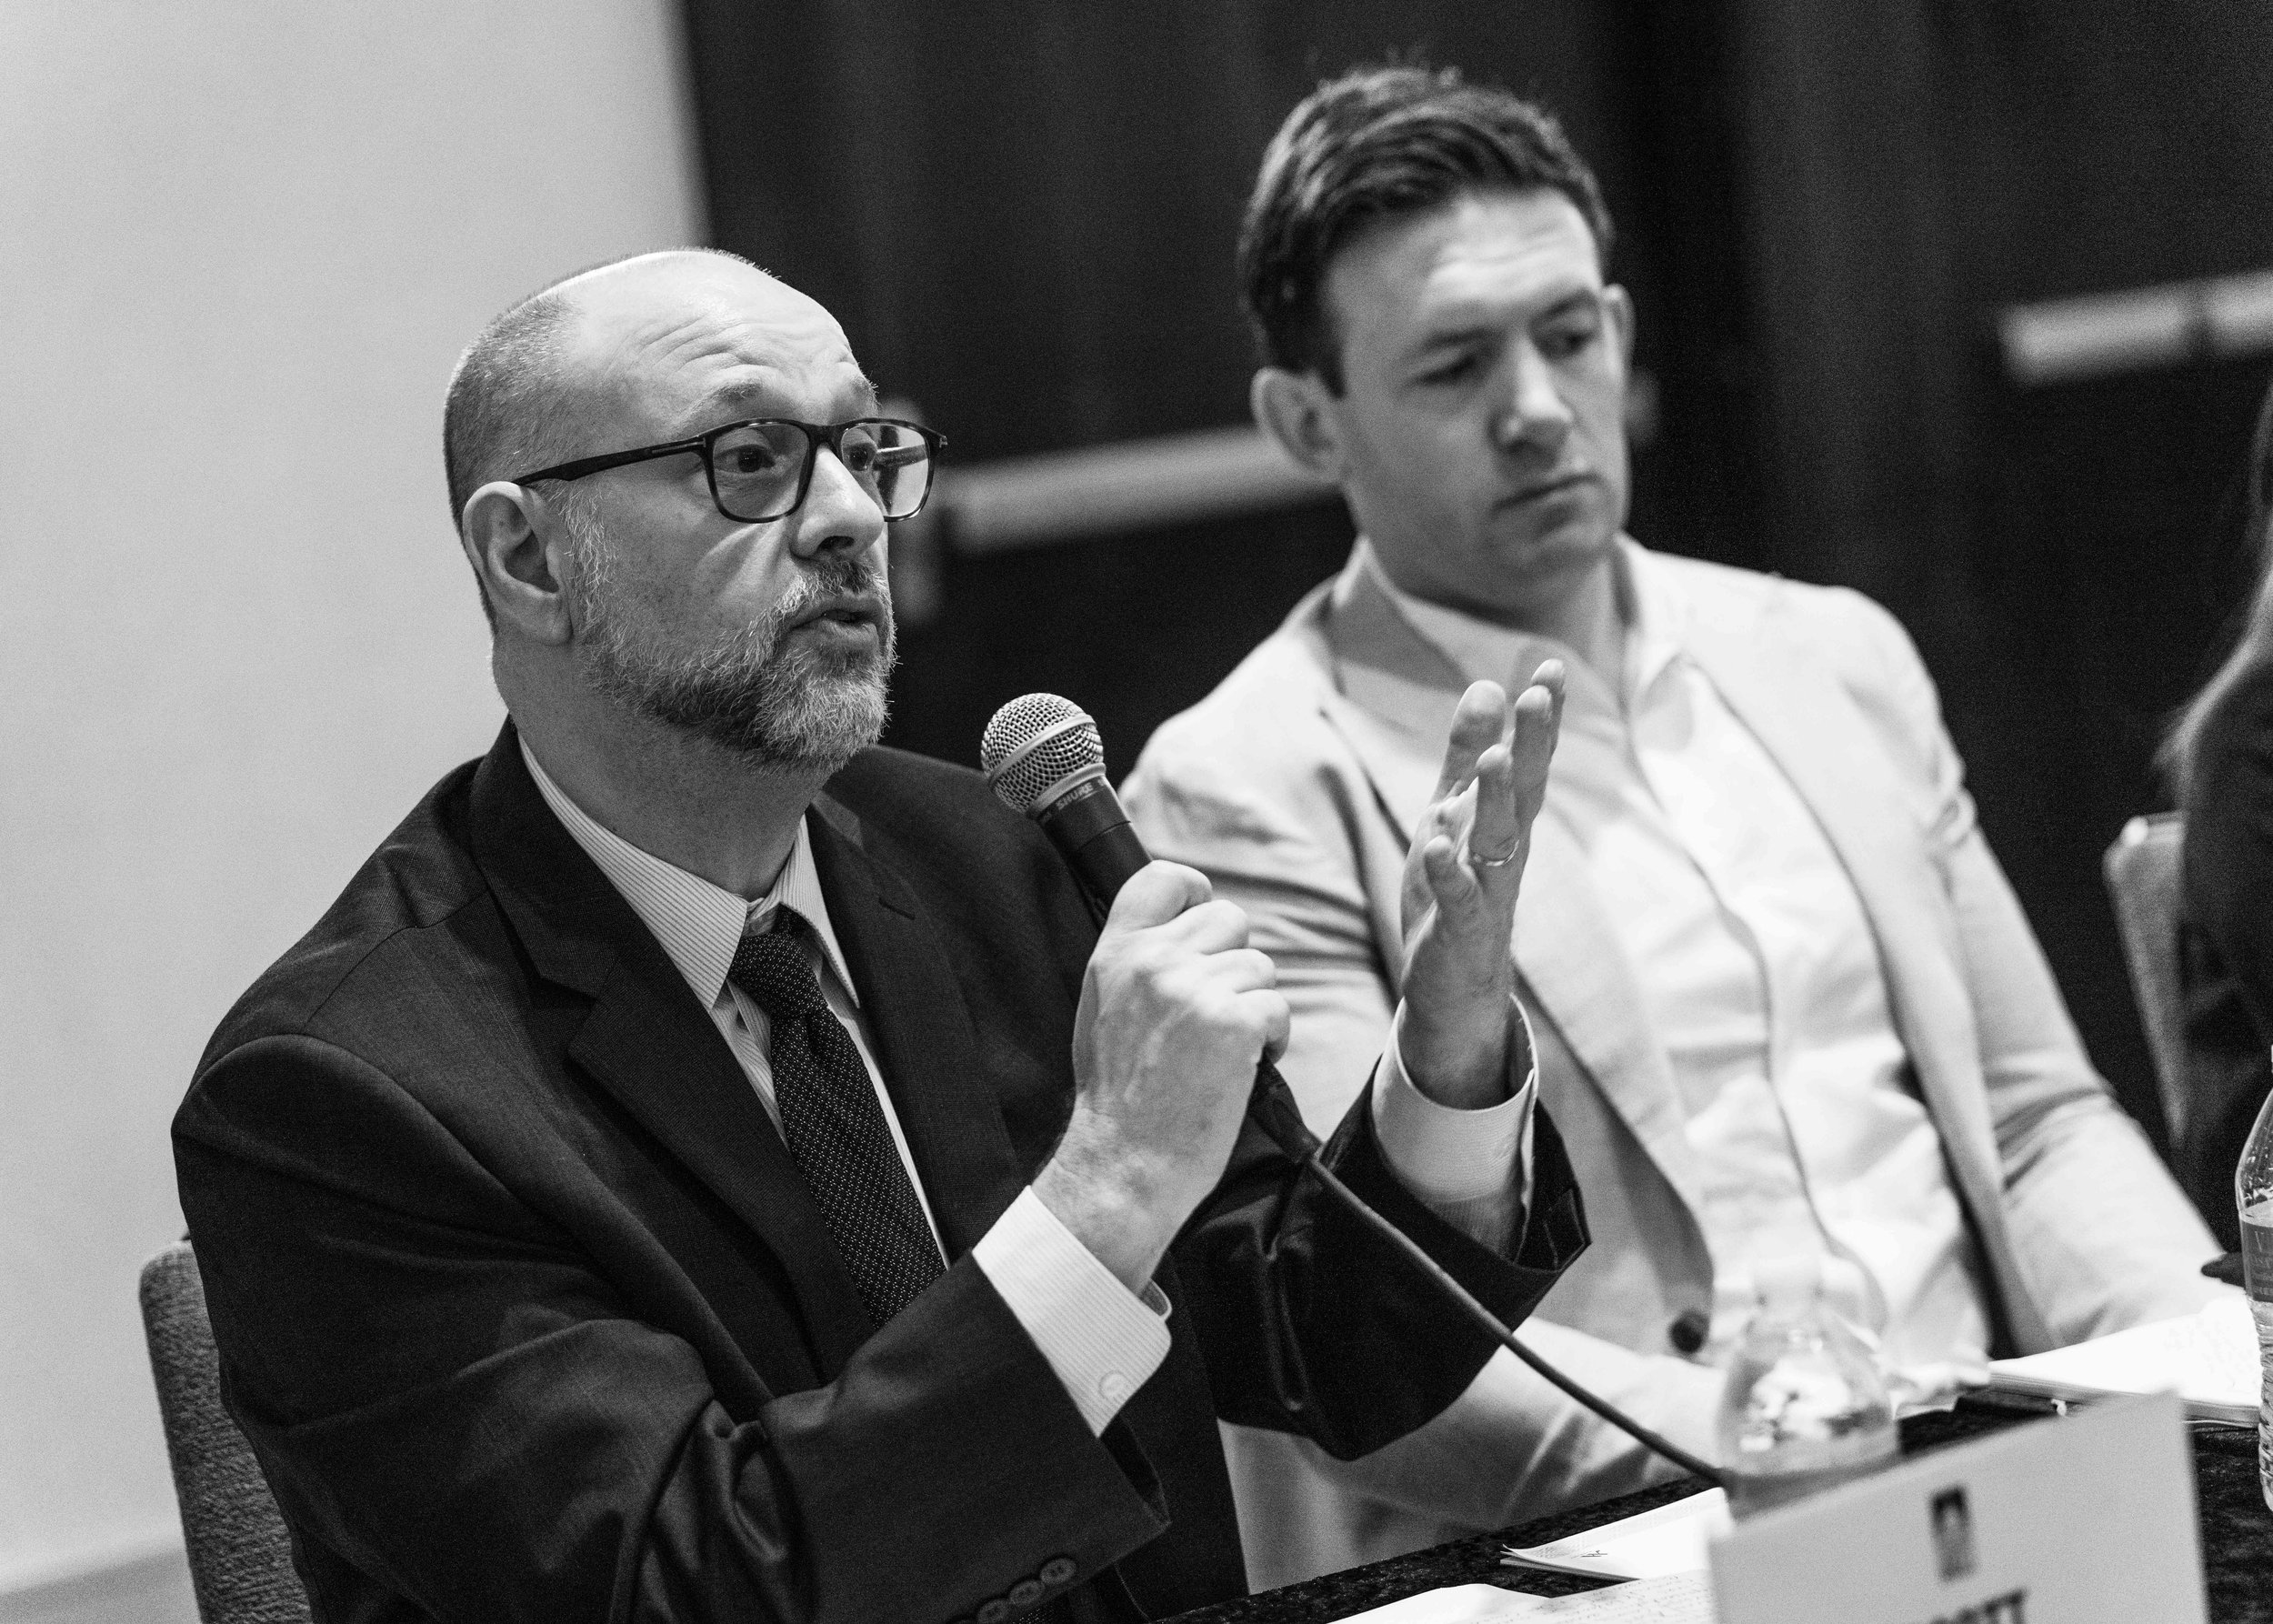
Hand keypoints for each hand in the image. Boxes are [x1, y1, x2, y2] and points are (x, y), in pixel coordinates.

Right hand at [1035, 862, 1290, 1291]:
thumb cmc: (1117, 1096)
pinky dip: (1272, 1039)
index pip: (1164, 878)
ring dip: (1254, 1006)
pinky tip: (1242, 1069)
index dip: (1195, 893)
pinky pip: (1277, 1007)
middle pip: (1229, 918)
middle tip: (1213, 1014)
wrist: (1125, 1163)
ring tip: (1222, 1051)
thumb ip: (1137, 961)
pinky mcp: (1234, 1022)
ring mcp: (1195, 989)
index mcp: (1117, 952)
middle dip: (1232, 963)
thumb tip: (1185, 931)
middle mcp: (1154, 960)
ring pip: (1259, 966)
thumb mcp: (1102, 1008)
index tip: (1204, 925)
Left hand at [1396, 663, 1564, 1107]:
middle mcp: (1505, 852)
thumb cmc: (1456, 894)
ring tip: (1497, 757)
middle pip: (1526, 792)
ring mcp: (1488, 892)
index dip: (1540, 716)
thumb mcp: (1453, 815)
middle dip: (1534, 743)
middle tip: (1539, 694)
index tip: (1550, 665)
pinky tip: (1440, 847)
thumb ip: (1465, 755)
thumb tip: (1487, 686)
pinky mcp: (1461, 931)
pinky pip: (1460, 900)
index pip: (1529, 760)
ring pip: (1498, 841)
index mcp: (1504, 821)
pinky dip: (1451, 874)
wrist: (1454, 988)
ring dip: (1498, 800)